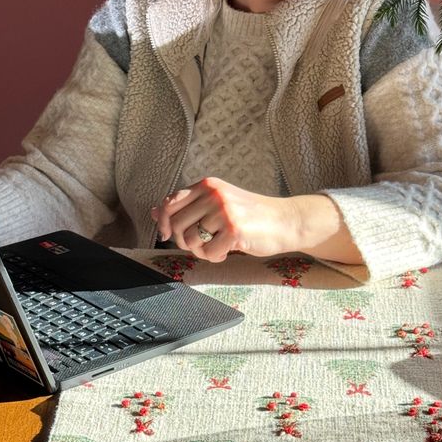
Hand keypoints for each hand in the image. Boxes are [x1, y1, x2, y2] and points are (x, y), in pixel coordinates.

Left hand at [150, 177, 299, 262]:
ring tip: (216, 246)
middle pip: (176, 225)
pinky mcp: (234, 230)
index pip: (170, 202)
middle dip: (184, 241)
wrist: (285, 220)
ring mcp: (224, 211)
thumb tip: (156, 212)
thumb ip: (189, 206)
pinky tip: (228, 251)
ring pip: (190, 241)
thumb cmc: (250, 214)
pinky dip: (215, 257)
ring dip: (201, 251)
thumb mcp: (218, 203)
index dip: (164, 222)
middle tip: (201, 244)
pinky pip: (208, 253)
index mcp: (208, 184)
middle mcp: (214, 194)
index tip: (167, 234)